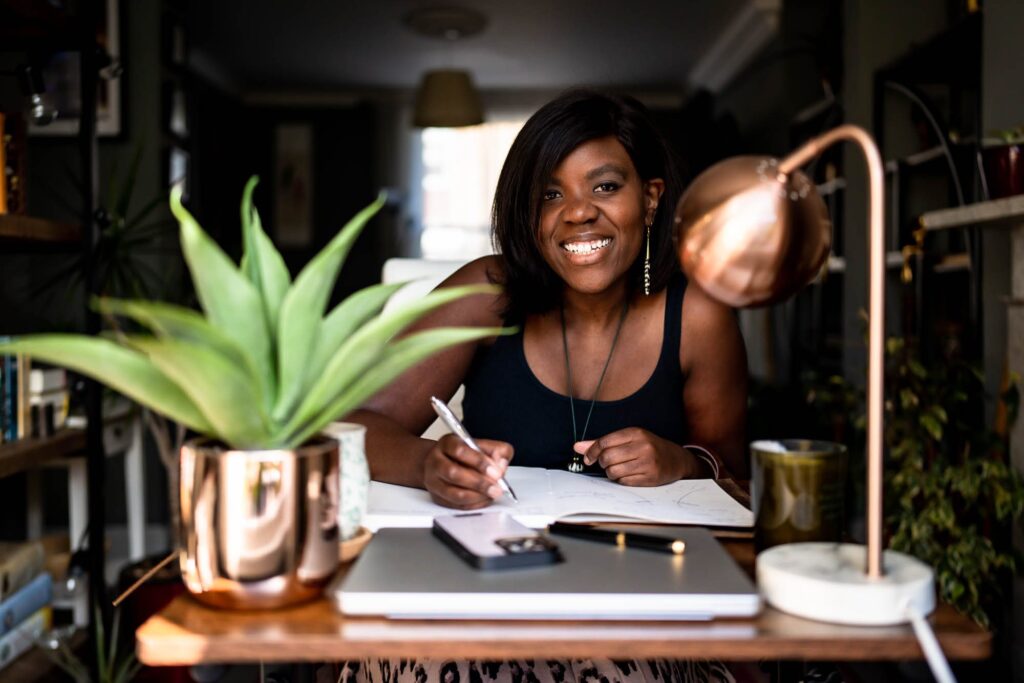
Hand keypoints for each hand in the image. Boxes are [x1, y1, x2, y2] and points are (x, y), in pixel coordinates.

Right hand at [423, 434, 513, 508]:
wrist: (444, 462)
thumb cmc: (466, 454)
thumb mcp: (482, 445)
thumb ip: (496, 450)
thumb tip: (501, 463)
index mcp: (448, 443)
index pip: (459, 450)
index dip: (479, 462)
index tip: (496, 471)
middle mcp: (436, 461)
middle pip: (453, 473)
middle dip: (479, 483)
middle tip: (497, 488)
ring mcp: (433, 480)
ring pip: (453, 493)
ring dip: (477, 496)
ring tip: (493, 494)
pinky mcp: (437, 497)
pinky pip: (455, 505)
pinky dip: (473, 504)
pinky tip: (485, 499)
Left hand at [574, 428, 705, 485]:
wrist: (676, 459)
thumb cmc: (648, 447)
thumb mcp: (628, 439)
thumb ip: (601, 442)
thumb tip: (577, 447)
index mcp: (635, 433)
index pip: (604, 442)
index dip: (591, 452)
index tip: (588, 458)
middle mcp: (642, 446)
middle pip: (607, 458)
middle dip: (602, 463)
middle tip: (606, 464)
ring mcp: (648, 463)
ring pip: (613, 472)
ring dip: (610, 473)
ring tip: (618, 469)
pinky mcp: (650, 478)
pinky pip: (624, 482)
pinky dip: (621, 480)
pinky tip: (628, 475)